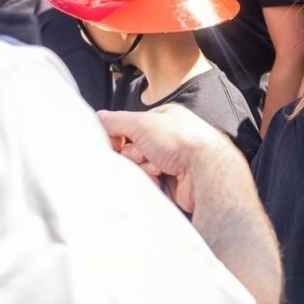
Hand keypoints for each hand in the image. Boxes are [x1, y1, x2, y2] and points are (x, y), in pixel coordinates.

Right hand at [99, 105, 246, 213]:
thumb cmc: (183, 142)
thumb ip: (115, 121)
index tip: (115, 143)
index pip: (127, 127)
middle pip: (130, 149)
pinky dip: (151, 183)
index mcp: (162, 119)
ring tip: (160, 168)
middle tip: (146, 155)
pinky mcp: (170, 183)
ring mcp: (169, 162)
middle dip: (134, 155)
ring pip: (137, 168)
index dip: (118, 137)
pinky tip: (162, 180)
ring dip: (144, 170)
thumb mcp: (142, 123)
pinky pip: (147, 183)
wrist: (206, 174)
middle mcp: (167, 139)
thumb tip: (97, 119)